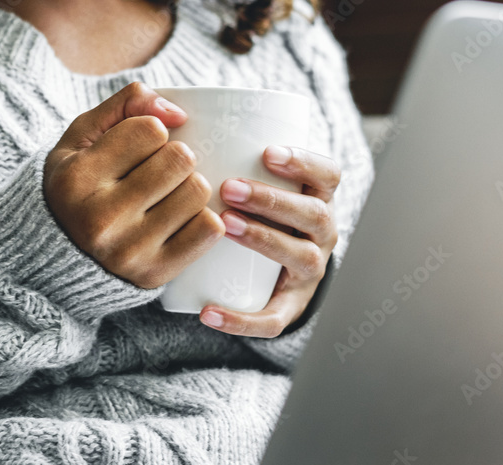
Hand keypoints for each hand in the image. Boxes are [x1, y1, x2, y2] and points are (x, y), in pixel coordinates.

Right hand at [43, 81, 226, 288]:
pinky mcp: (156, 273)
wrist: (65, 257)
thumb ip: (126, 105)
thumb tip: (178, 113)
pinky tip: (182, 218)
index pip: (150, 129)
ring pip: (198, 192)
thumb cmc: (80, 187)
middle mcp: (101, 219)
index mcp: (77, 179)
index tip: (138, 148)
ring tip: (168, 195)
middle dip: (176, 157)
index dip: (151, 131)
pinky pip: (210, 228)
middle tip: (159, 171)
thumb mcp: (84, 138)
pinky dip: (203, 217)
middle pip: (180, 159)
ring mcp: (130, 251)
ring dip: (190, 187)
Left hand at [199, 145, 340, 337]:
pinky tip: (208, 312)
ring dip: (264, 239)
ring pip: (299, 257)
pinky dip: (241, 319)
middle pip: (313, 215)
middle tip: (229, 188)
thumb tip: (173, 106)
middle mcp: (322, 235)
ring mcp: (309, 272)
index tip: (267, 152)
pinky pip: (271, 319)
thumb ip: (228, 149)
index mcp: (318, 199)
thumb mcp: (257, 181)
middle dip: (273, 200)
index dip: (304, 162)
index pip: (328, 175)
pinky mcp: (288, 307)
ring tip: (226, 226)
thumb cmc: (256, 212)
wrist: (275, 273)